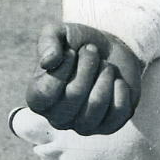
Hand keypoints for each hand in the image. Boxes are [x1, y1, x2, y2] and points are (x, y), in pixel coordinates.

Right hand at [25, 22, 142, 135]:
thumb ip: (48, 41)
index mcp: (38, 98)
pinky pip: (119, 112)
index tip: (71, 51)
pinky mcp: (109, 126)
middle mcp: (57, 117)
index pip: (45, 93)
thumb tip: (48, 62)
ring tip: (105, 66)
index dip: (62, 68)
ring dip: (105, 76)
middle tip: (92, 51)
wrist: (111, 49)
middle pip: (74, 95)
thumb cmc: (79, 44)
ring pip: (96, 104)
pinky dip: (121, 89)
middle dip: (88, 64)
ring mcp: (83, 125)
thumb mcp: (60, 33)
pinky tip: (117, 81)